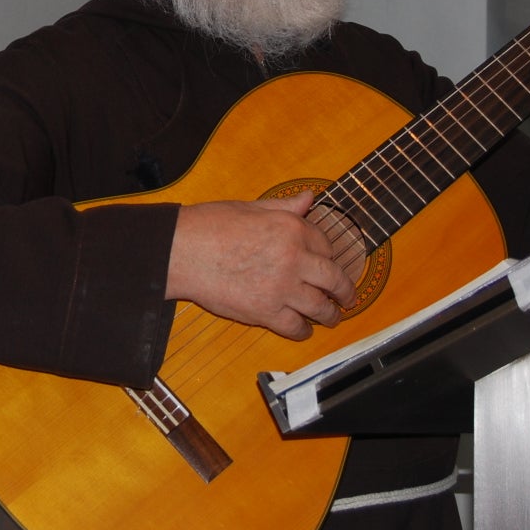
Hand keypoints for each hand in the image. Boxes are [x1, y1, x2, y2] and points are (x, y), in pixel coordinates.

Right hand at [164, 192, 358, 340]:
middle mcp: (294, 257)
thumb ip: (285, 207)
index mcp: (291, 228)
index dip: (329, 255)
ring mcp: (282, 287)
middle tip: (348, 297)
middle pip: (334, 278)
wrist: (181, 251)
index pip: (326, 244)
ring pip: (321, 307)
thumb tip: (309, 199)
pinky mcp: (266, 311)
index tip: (327, 263)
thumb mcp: (251, 207)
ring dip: (330, 315)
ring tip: (332, 317)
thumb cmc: (210, 225)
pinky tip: (303, 329)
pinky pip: (296, 326)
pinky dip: (303, 330)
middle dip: (345, 290)